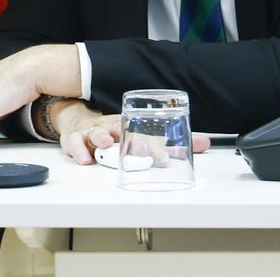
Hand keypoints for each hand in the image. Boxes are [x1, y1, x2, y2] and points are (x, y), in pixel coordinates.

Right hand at [49, 102, 212, 165]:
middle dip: (133, 142)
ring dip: (102, 138)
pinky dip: (78, 151)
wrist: (77, 120)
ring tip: (106, 146)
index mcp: (130, 126)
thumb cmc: (114, 131)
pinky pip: (74, 143)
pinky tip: (85, 160)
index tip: (167, 159)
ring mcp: (92, 132)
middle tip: (144, 152)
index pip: (146, 134)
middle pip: (124, 131)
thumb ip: (170, 143)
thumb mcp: (140, 135)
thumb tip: (204, 143)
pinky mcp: (74, 139)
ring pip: (97, 133)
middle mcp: (112, 127)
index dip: (157, 145)